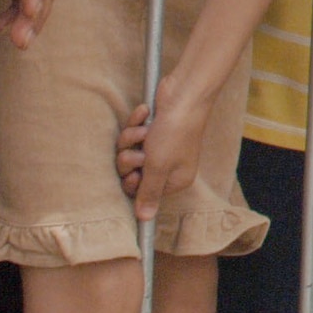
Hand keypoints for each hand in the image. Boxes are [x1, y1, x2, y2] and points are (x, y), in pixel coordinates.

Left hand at [116, 77, 213, 221]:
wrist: (183, 94)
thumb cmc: (174, 132)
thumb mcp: (158, 167)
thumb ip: (149, 194)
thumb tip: (145, 219)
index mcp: (175, 180)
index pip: (141, 192)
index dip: (133, 182)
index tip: (135, 173)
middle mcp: (168, 165)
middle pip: (131, 172)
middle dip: (129, 159)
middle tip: (140, 151)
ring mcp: (159, 146)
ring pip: (129, 151)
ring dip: (132, 138)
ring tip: (144, 130)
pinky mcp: (152, 129)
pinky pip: (133, 133)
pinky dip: (136, 122)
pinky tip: (146, 115)